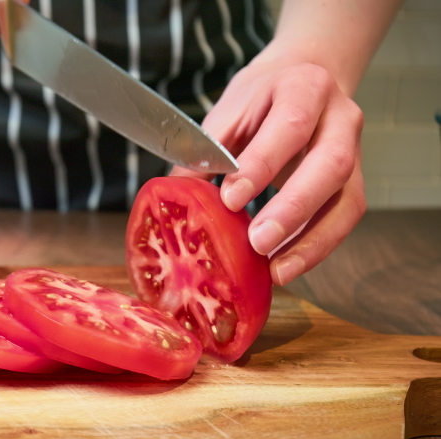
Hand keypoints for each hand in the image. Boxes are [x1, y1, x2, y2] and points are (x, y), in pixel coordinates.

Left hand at [171, 53, 366, 285]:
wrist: (302, 80)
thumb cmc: (259, 101)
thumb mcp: (228, 114)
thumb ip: (203, 152)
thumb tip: (172, 199)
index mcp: (303, 87)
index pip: (290, 125)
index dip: (262, 164)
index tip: (231, 198)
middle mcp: (339, 117)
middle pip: (330, 164)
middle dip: (293, 208)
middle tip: (258, 242)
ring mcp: (356, 151)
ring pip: (347, 199)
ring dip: (312, 240)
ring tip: (276, 269)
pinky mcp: (354, 182)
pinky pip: (344, 219)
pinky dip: (316, 246)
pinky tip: (286, 265)